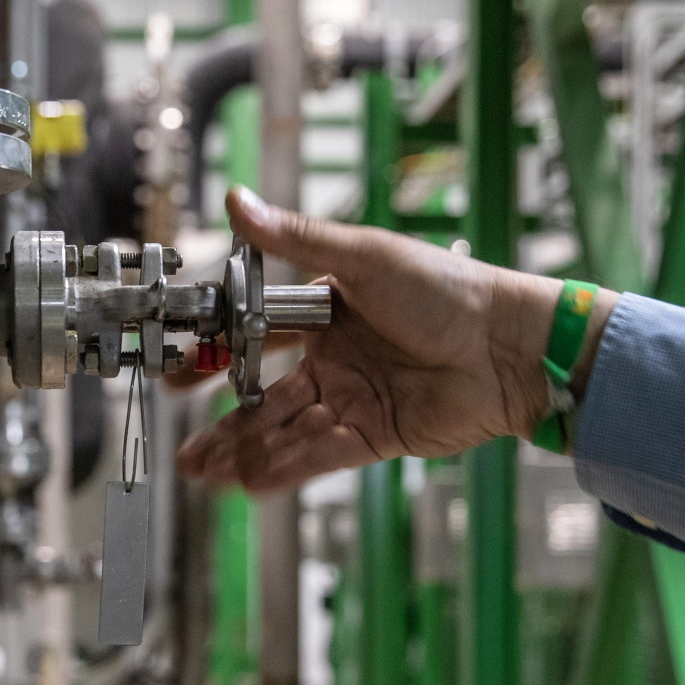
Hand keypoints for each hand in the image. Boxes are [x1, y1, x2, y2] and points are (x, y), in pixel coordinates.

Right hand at [176, 187, 616, 492]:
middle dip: (223, 427)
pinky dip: (286, 468)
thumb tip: (238, 200)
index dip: (213, 357)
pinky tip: (250, 483)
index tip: (176, 374)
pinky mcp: (376, 437)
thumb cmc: (447, 290)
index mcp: (325, 315)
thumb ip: (295, 238)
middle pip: (264, 399)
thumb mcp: (364, 256)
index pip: (254, 338)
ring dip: (246, 452)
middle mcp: (334, 361)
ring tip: (204, 474)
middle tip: (184, 449)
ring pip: (286, 432)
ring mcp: (353, 401)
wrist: (507, 345)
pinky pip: (320, 454)